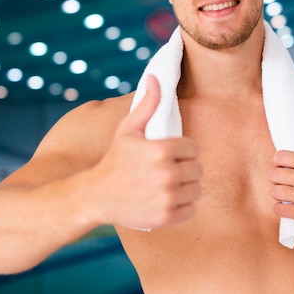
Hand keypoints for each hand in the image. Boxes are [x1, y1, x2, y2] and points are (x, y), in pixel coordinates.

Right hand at [91, 75, 201, 229]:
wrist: (97, 195)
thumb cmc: (115, 159)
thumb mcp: (128, 129)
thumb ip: (147, 103)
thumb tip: (155, 76)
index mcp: (162, 150)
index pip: (192, 148)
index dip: (180, 150)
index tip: (165, 154)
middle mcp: (167, 174)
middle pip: (197, 169)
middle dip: (184, 168)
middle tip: (165, 170)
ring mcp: (167, 198)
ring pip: (197, 189)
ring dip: (185, 187)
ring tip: (166, 185)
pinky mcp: (167, 217)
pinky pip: (191, 209)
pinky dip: (182, 206)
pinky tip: (165, 199)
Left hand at [269, 150, 293, 238]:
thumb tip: (285, 156)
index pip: (279, 157)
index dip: (278, 164)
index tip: (283, 170)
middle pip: (273, 174)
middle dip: (276, 180)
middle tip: (285, 185)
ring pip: (273, 192)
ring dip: (278, 196)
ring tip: (288, 197)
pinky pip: (277, 208)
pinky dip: (281, 209)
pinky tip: (290, 208)